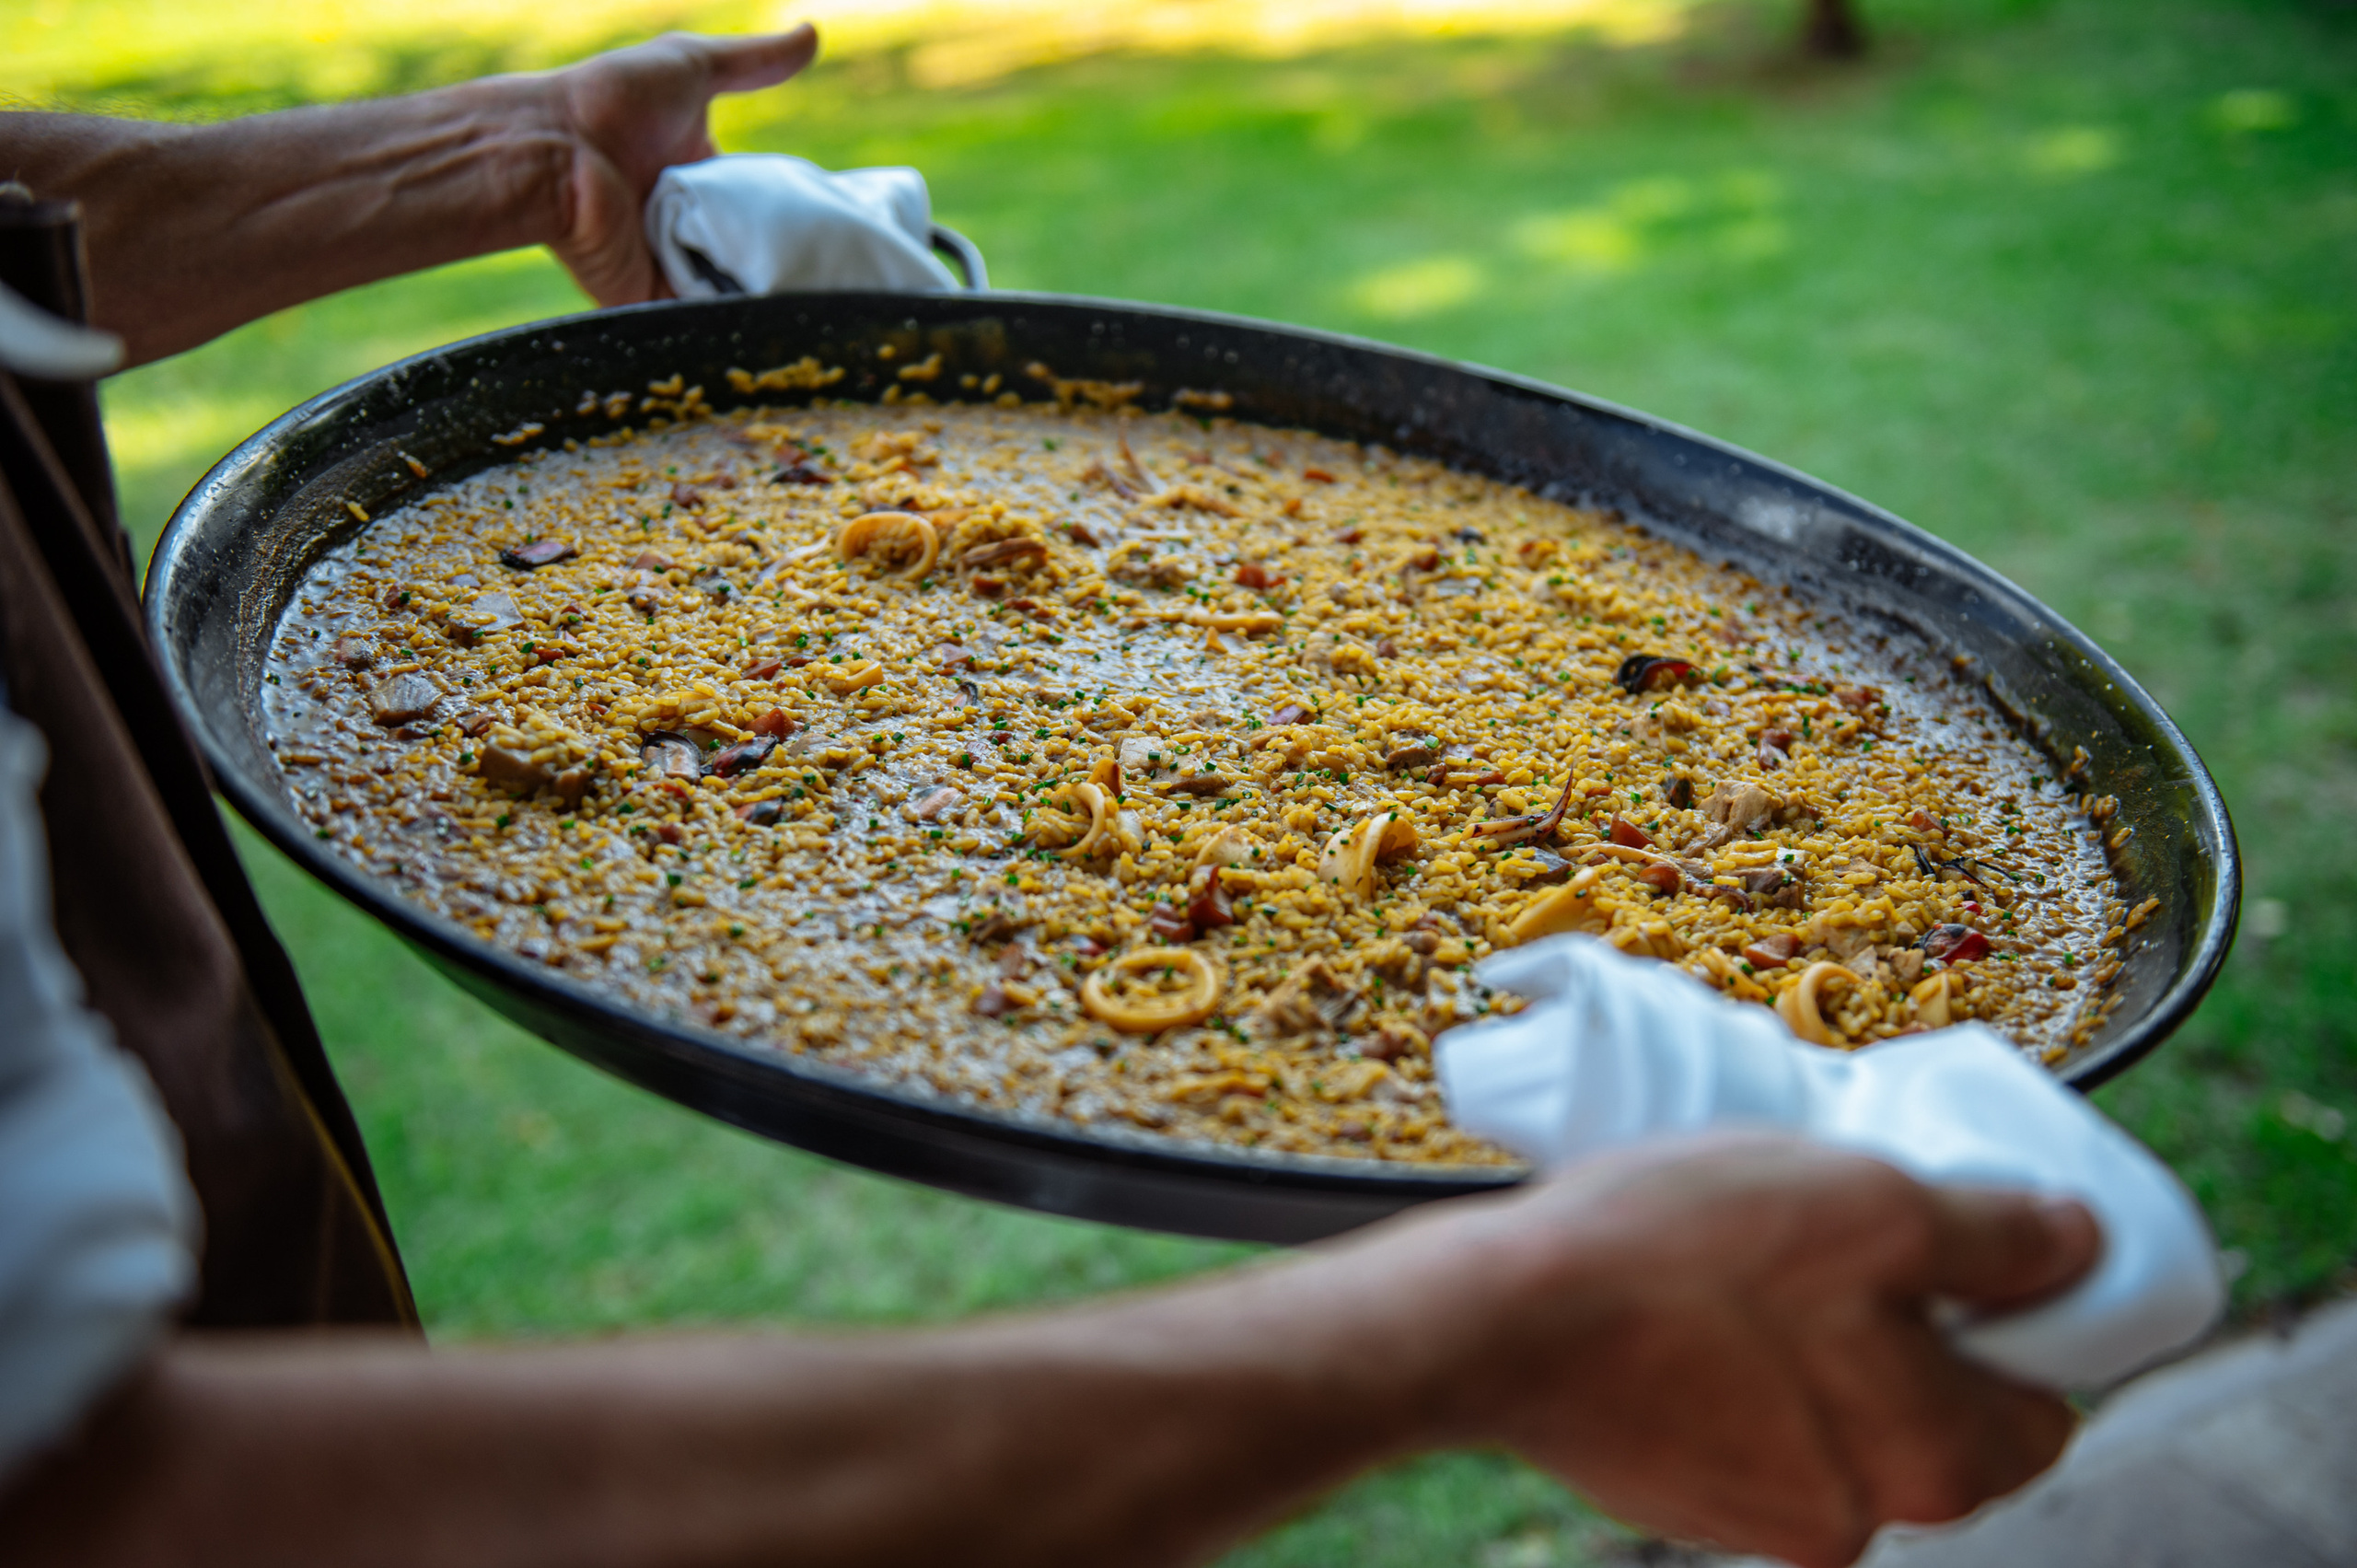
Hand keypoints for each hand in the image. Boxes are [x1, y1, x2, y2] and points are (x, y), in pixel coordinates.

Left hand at [540, 28, 818, 305]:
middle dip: (791, 262)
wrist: (551, 153)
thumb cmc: (609, 103)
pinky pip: (702, 318)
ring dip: (769, 292)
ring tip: (824, 294)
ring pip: (734, 290)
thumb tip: (812, 33)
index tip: (842, 224)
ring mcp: (670, 267)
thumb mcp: (690, 68)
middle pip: (754, 254)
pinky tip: (780, 316)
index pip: (760, 206)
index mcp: (697, 180)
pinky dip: (733, 320)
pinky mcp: (651, 302)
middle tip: (842, 264)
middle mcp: (685, 227)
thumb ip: (753, 61)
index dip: (799, 214)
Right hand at [1402, 1136, 2097, 1567]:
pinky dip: (1732, 1367)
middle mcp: (1863, 1517)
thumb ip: (1997, 1236)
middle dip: (1902, 1324)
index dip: (2020, 1315)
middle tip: (1834, 1230)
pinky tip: (1682, 1300)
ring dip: (1811, 1340)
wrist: (1495, 1320)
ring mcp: (1761, 1519)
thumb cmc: (1683, 1258)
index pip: (2046, 1404)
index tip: (1965, 1246)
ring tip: (1740, 1256)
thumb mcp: (1872, 1204)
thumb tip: (2078, 1243)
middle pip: (1935, 1410)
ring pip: (1835, 1412)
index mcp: (1938, 1461)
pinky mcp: (1679, 1496)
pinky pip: (1747, 1422)